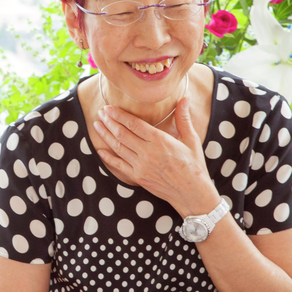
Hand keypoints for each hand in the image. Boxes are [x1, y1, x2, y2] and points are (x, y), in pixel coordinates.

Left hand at [92, 96, 219, 215]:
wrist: (192, 193)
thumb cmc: (194, 165)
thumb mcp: (191, 140)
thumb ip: (183, 118)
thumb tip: (185, 98)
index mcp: (160, 140)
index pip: (133, 124)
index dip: (119, 115)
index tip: (109, 108)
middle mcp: (147, 152)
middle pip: (122, 133)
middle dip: (109, 122)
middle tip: (100, 113)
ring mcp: (141, 166)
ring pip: (118, 147)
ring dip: (105, 135)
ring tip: (97, 125)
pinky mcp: (138, 177)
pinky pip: (118, 165)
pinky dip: (108, 158)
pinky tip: (100, 150)